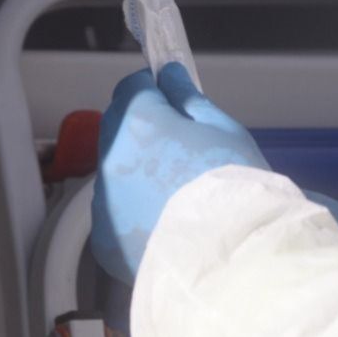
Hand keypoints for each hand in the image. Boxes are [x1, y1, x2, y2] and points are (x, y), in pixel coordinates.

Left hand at [92, 64, 266, 283]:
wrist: (231, 259)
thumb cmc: (235, 187)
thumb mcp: (224, 130)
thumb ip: (188, 100)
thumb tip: (168, 77)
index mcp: (137, 123)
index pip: (131, 88)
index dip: (153, 90)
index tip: (173, 102)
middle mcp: (110, 159)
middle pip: (117, 129)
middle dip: (141, 130)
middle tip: (181, 149)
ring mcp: (102, 203)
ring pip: (115, 173)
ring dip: (136, 173)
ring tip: (177, 194)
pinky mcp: (103, 240)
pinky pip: (115, 214)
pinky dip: (133, 213)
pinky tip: (165, 223)